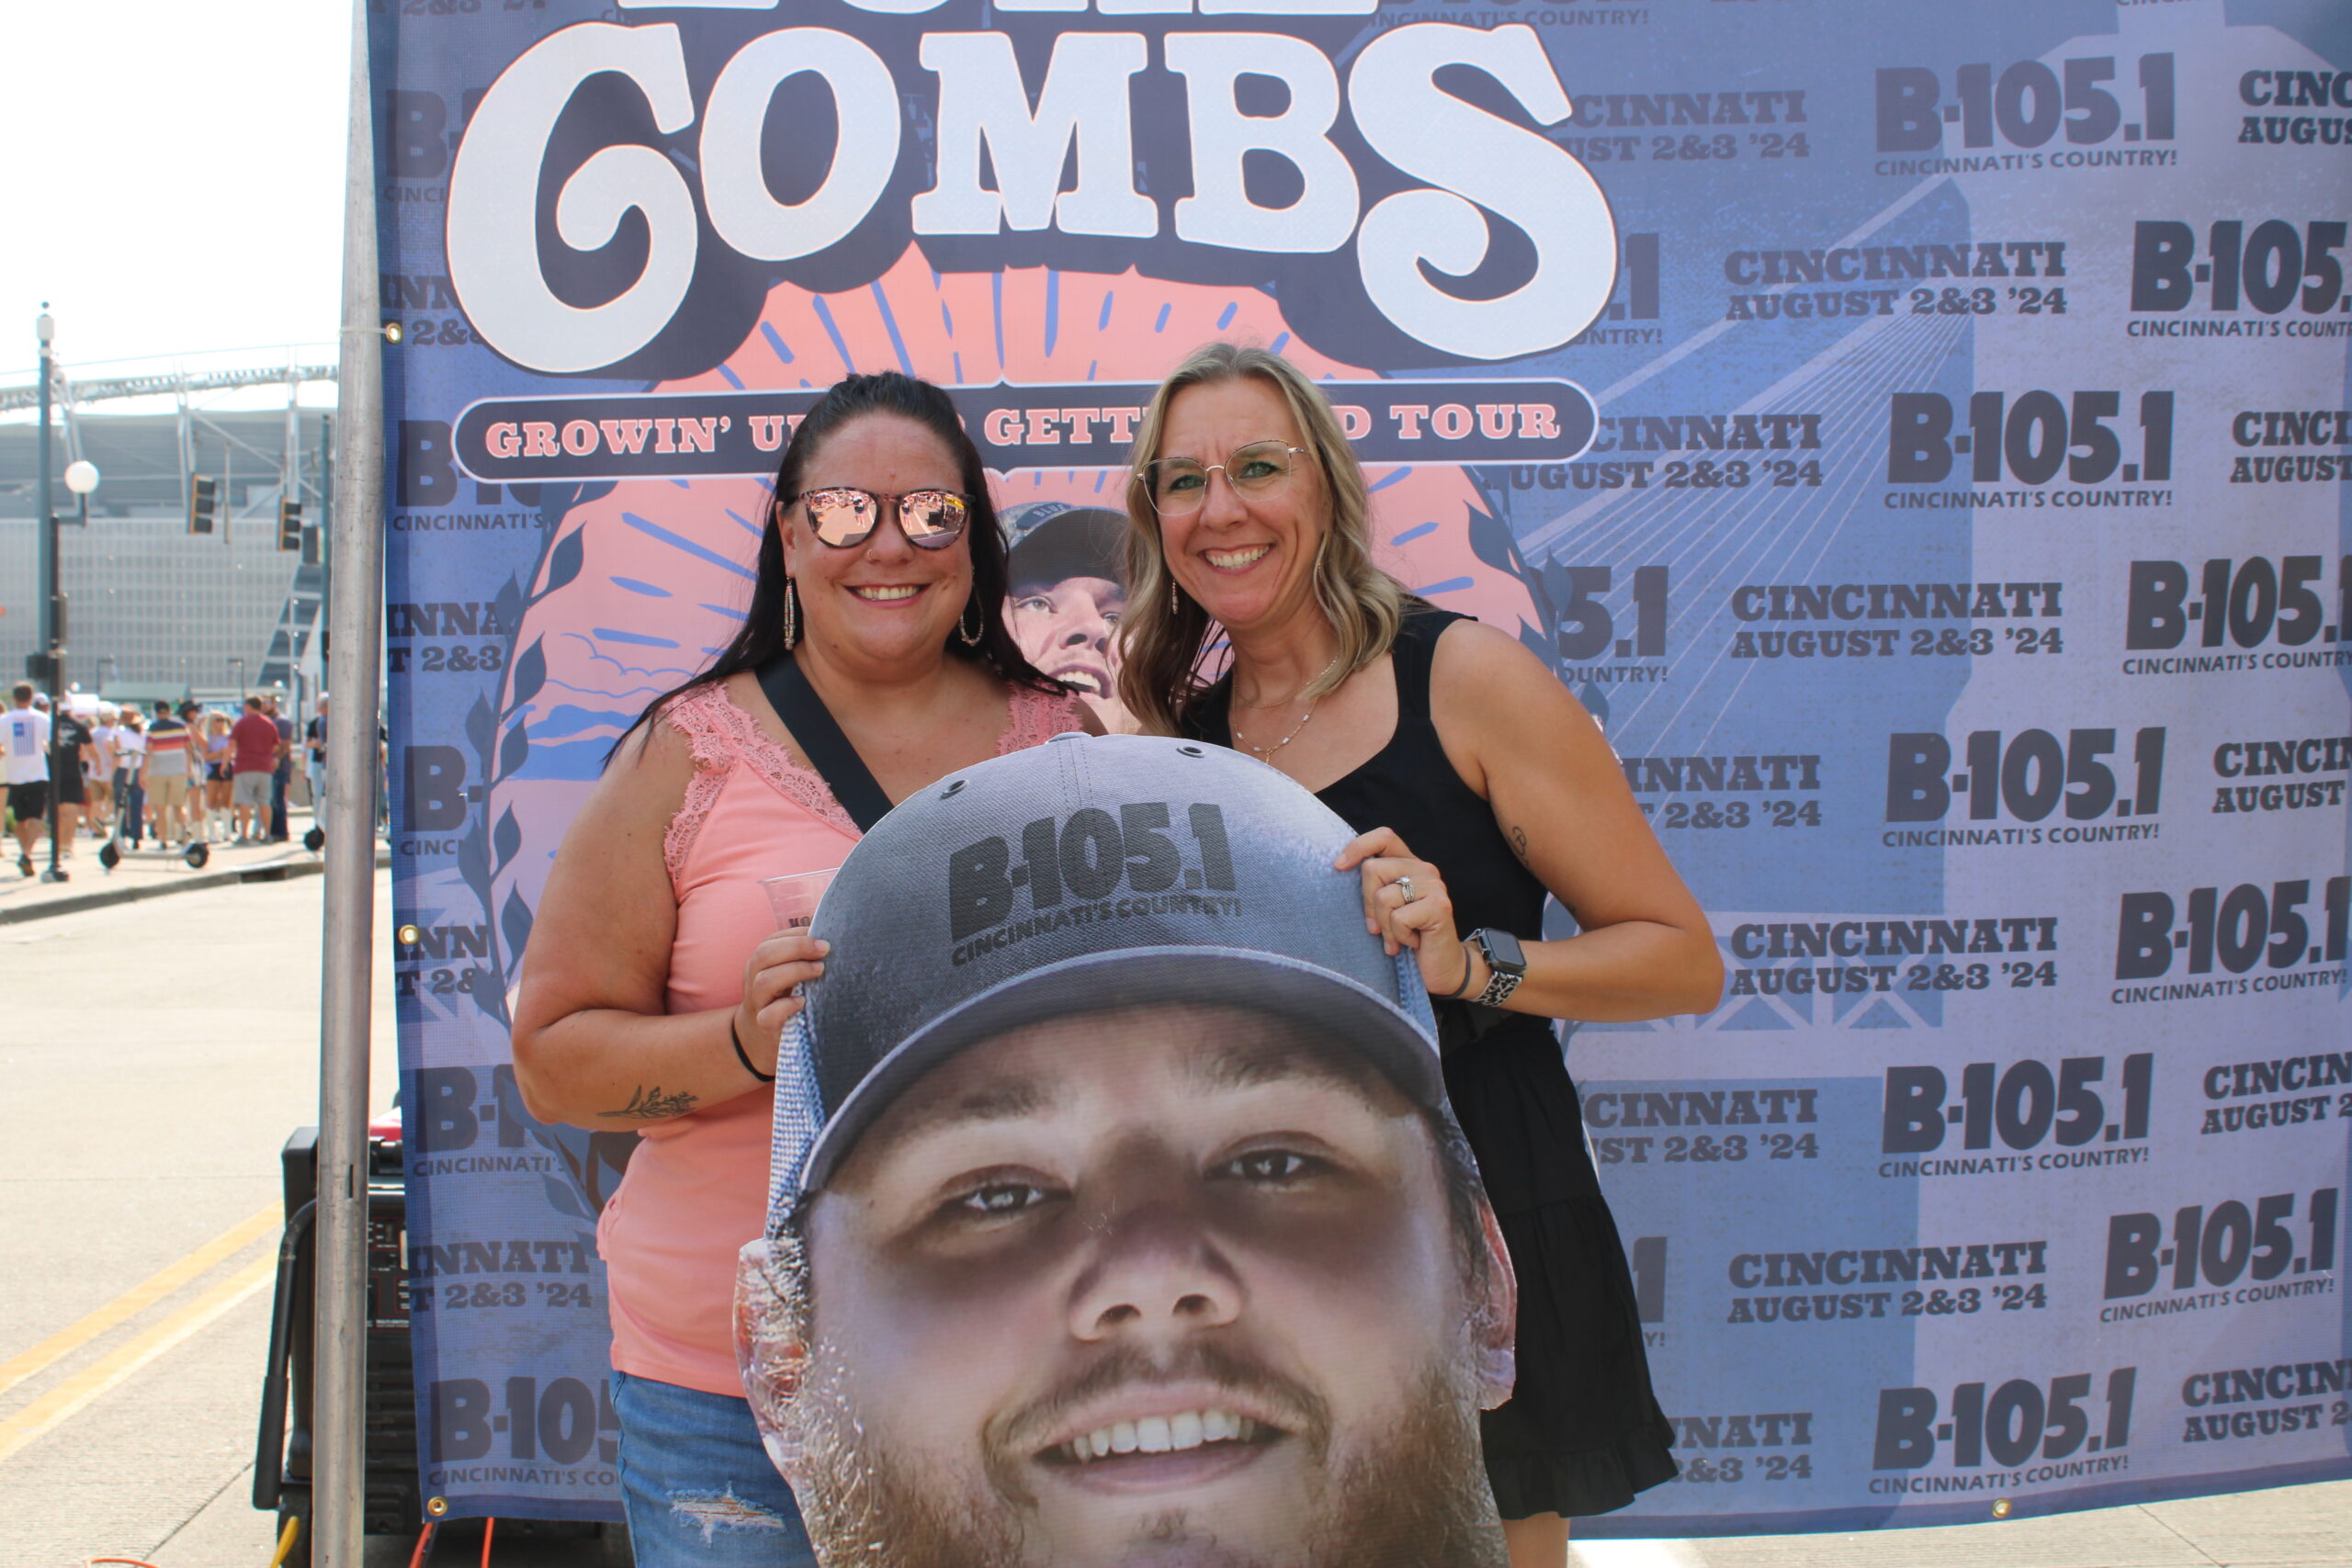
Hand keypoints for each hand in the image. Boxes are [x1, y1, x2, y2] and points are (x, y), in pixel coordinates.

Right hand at [734, 929, 828, 1074]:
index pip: (773, 940)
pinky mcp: (765, 1026)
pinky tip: (802, 1002)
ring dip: (794, 971)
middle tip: (825, 949)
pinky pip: (769, 1015)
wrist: (760, 1037)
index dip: (797, 934)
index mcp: (761, 962)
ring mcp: (757, 1002)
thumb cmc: (784, 997)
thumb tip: (835, 934)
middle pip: (765, 954)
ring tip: (819, 970)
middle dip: (797, 947)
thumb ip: (803, 956)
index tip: (823, 935)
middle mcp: (754, 978)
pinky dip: (786, 1006)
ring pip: (764, 981)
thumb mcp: (789, 974)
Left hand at [1334, 827, 1470, 997]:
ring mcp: (1434, 887)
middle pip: (1373, 869)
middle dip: (1367, 904)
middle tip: (1378, 927)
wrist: (1443, 968)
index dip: (1358, 846)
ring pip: (1383, 896)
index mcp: (1411, 865)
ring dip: (1385, 926)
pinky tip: (1412, 943)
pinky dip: (1398, 936)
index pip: (1384, 837)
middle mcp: (1425, 870)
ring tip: (1399, 938)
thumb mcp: (1387, 908)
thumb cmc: (1410, 937)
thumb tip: (1341, 868)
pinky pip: (1398, 917)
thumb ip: (1376, 886)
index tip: (1339, 866)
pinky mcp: (1439, 906)